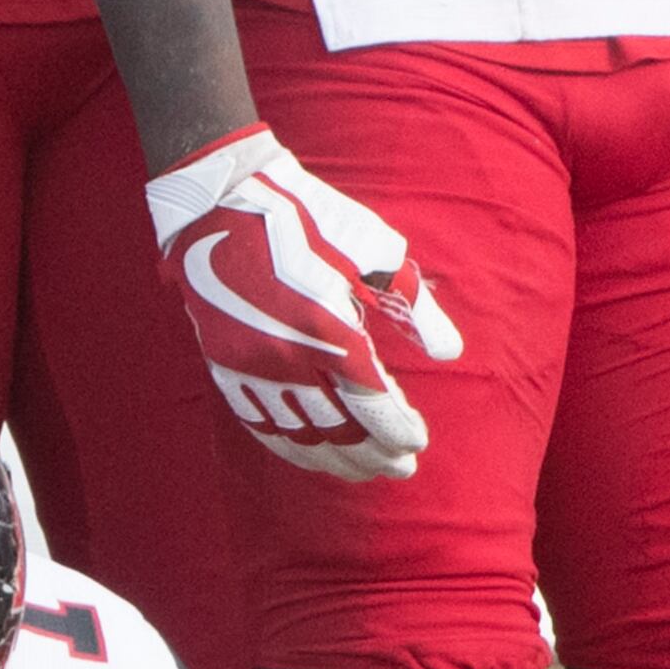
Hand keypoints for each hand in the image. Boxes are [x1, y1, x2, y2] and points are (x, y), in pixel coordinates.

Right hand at [145, 123, 463, 480]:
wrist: (220, 199)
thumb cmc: (307, 217)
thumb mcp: (373, 250)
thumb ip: (412, 306)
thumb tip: (449, 352)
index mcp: (331, 330)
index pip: (373, 405)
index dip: (398, 432)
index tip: (416, 444)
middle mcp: (288, 359)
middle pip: (338, 430)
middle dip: (373, 455)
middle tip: (400, 468)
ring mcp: (250, 366)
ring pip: (297, 434)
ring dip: (334, 457)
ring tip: (361, 469)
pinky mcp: (223, 363)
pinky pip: (258, 421)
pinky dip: (288, 444)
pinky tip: (308, 450)